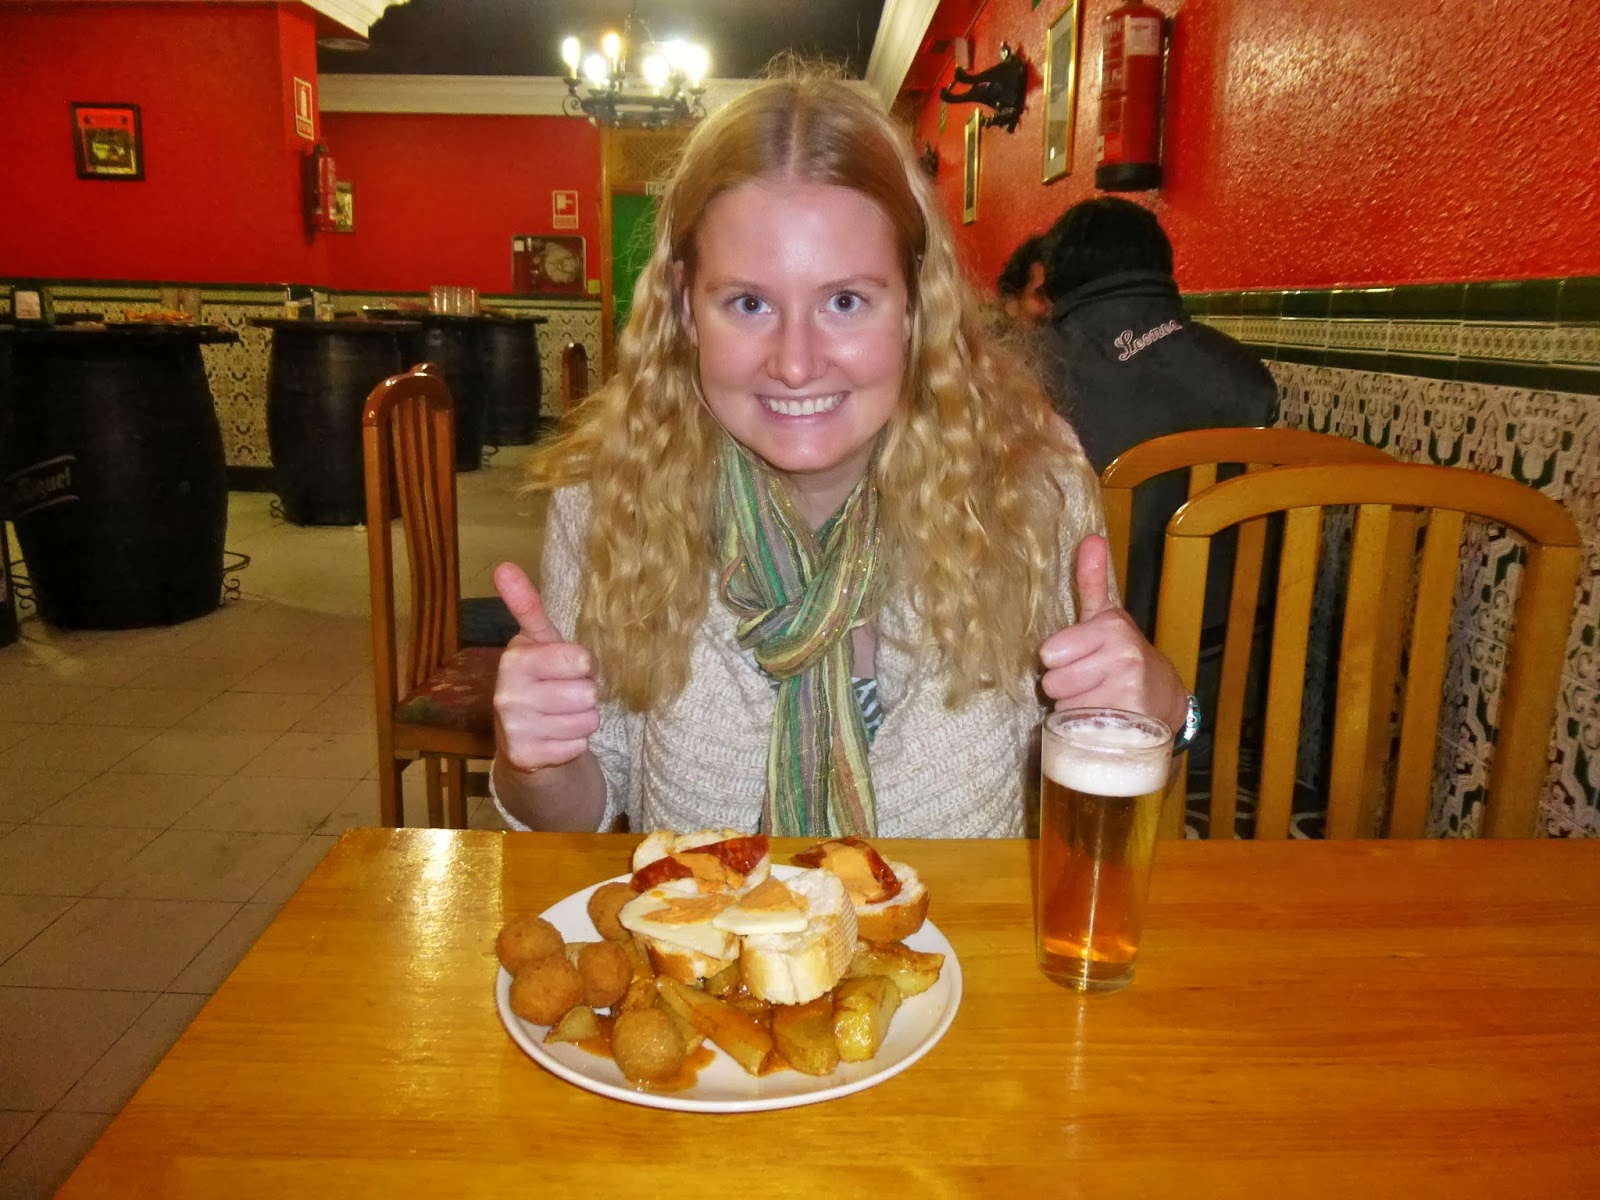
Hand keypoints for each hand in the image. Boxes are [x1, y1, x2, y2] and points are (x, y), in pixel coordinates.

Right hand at [492, 563, 600, 772]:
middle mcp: (507, 693)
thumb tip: (504, 566)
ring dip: (581, 719)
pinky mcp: (524, 757)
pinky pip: (578, 745)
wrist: (524, 743)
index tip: (568, 667)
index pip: (580, 659)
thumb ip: (528, 607)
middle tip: (564, 696)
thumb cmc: (540, 683)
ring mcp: (514, 727)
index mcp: (514, 658)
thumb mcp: (539, 643)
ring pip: (586, 719)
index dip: (584, 665)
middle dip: (585, 694)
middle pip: (587, 691)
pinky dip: (574, 743)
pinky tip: (555, 739)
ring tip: (560, 717)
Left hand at [1038, 534, 1188, 735]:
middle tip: (1091, 683)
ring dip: (1075, 710)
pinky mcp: (1129, 720)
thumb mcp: (1107, 618)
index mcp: (1110, 626)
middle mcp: (1122, 654)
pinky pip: (1081, 727)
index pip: (1049, 653)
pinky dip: (1087, 729)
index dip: (1059, 661)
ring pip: (1064, 708)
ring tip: (1099, 700)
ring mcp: (1128, 688)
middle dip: (1065, 688)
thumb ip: (1092, 581)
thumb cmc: (1124, 657)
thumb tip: (1090, 537)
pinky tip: (1106, 720)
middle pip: (1053, 683)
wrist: (1165, 698)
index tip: (1080, 659)